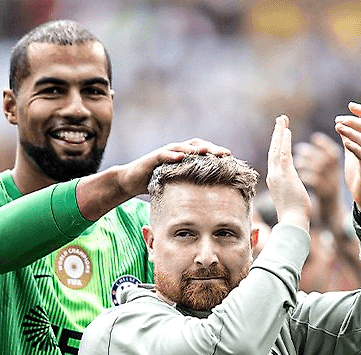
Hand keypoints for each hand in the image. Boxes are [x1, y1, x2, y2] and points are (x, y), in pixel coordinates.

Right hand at [116, 137, 230, 197]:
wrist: (129, 181)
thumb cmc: (152, 184)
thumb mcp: (173, 186)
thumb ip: (187, 187)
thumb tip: (204, 202)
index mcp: (183, 158)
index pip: (203, 152)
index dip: (216, 153)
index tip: (231, 159)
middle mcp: (176, 152)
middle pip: (197, 145)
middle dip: (212, 149)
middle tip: (225, 154)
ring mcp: (165, 153)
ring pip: (183, 147)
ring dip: (196, 149)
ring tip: (207, 152)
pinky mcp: (153, 157)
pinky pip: (165, 154)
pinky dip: (173, 155)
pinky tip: (181, 157)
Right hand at [267, 114, 311, 230]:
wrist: (292, 221)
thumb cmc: (293, 214)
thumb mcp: (289, 198)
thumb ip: (287, 189)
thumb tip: (288, 191)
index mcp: (274, 180)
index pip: (274, 158)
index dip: (276, 144)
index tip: (280, 132)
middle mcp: (273, 176)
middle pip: (273, 150)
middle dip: (276, 134)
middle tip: (280, 119)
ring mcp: (277, 175)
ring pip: (277, 149)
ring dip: (279, 133)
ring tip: (282, 119)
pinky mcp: (284, 175)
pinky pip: (283, 154)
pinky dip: (284, 142)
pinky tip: (287, 131)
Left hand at [294, 132, 342, 211]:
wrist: (328, 215)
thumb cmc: (323, 194)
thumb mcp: (324, 178)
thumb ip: (320, 165)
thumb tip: (307, 149)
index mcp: (335, 171)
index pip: (333, 152)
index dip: (325, 143)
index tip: (314, 137)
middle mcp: (335, 176)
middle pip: (328, 158)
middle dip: (313, 151)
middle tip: (298, 148)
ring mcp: (330, 186)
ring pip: (322, 169)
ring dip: (308, 162)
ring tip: (295, 161)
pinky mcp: (324, 195)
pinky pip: (317, 183)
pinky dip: (308, 176)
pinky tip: (299, 174)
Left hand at [335, 101, 360, 210]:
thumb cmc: (359, 174)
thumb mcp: (353, 153)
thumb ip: (349, 139)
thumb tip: (340, 124)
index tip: (350, 105)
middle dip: (354, 121)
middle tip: (339, 119)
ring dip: (352, 132)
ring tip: (339, 127)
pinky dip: (355, 147)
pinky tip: (345, 142)